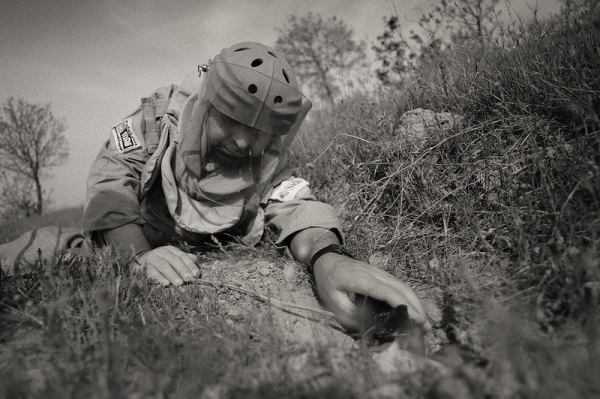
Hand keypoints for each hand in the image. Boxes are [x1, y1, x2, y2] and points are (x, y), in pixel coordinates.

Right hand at [133, 245, 199, 285]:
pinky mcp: (144, 266)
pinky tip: (165, 284)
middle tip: (189, 279)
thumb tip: (196, 260)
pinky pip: (152, 272)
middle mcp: (162, 252)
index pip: (183, 256)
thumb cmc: (161, 260)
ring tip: (179, 284)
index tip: (196, 274)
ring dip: (172, 275)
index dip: (190, 265)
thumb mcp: (172, 257)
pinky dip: (159, 278)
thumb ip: (184, 259)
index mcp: (171, 250)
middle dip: (182, 270)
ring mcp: (153, 259)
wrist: (139, 259)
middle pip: (174, 260)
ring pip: (163, 266)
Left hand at [313, 254, 429, 331]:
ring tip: (424, 320)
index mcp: (360, 279)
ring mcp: (379, 271)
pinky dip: (408, 296)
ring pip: (402, 284)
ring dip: (415, 301)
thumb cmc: (327, 281)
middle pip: (400, 287)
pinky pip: (398, 284)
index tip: (416, 318)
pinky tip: (413, 308)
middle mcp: (374, 273)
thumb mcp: (332, 301)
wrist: (326, 259)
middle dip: (416, 306)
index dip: (403, 304)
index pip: (386, 291)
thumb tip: (371, 327)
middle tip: (426, 326)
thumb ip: (351, 314)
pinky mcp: (381, 274)